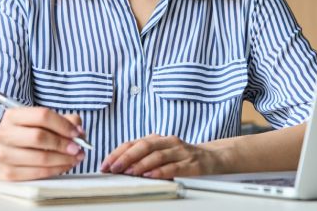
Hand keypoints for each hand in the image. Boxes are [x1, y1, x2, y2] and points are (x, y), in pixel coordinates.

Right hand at [0, 107, 86, 180]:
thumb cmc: (24, 136)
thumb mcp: (40, 123)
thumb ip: (63, 121)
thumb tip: (79, 131)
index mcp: (13, 115)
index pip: (42, 115)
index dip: (63, 124)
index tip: (77, 132)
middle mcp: (4, 133)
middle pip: (39, 137)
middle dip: (63, 143)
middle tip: (78, 148)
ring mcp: (3, 154)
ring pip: (40, 157)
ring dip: (62, 159)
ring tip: (75, 158)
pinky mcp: (7, 173)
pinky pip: (36, 173)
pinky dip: (55, 170)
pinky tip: (64, 166)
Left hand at [99, 134, 223, 178]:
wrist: (211, 157)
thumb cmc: (181, 157)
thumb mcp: (161, 153)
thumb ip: (142, 157)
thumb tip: (117, 167)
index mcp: (157, 139)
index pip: (133, 143)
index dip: (117, 153)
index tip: (105, 164)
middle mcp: (168, 142)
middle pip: (144, 145)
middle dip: (126, 157)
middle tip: (113, 168)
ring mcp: (180, 151)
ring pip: (157, 155)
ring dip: (141, 164)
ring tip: (129, 172)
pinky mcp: (192, 163)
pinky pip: (174, 166)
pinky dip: (161, 171)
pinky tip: (151, 176)